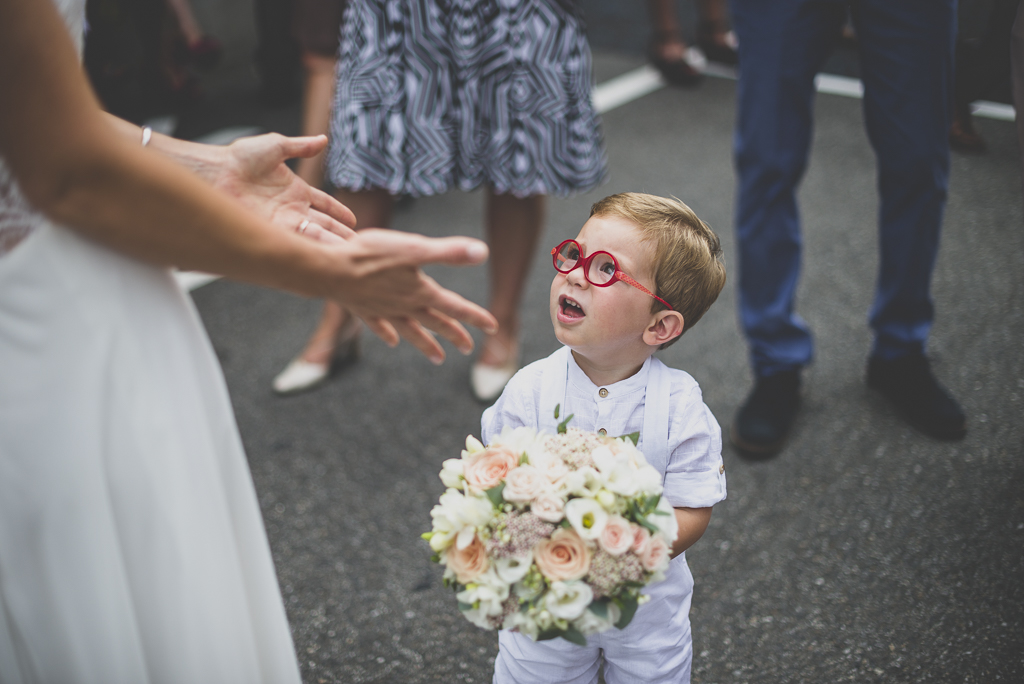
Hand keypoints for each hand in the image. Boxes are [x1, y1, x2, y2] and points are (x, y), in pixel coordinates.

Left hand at [208, 133, 356, 241]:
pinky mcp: (272, 231)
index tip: (354, 220)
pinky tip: (323, 256)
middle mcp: (292, 209)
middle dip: (340, 235)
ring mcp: (282, 222)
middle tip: (358, 246)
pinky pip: (296, 241)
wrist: (216, 172)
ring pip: (314, 236)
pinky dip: (310, 248)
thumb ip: (301, 146)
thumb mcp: (276, 146)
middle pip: (323, 225)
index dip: (339, 212)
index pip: (325, 205)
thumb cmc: (239, 157)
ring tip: (347, 255)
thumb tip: (322, 139)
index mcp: (296, 191)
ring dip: (330, 245)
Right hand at [327, 229, 498, 363]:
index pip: (455, 307)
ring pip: (410, 331)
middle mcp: (404, 306)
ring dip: (426, 344)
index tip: (492, 326)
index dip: (475, 316)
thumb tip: (483, 252)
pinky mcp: (363, 309)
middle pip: (435, 323)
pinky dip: (388, 334)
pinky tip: (391, 341)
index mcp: (420, 292)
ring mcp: (383, 311)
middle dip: (454, 335)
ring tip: (437, 357)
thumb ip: (448, 252)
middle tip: (467, 348)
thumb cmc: (370, 256)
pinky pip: (380, 327)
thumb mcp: (414, 248)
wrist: (328, 270)